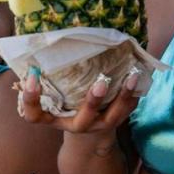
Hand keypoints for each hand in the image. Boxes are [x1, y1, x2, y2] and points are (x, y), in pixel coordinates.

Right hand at [20, 68, 140, 145]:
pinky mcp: (116, 122)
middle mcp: (76, 125)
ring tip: (132, 76)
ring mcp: (98, 126)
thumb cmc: (68, 104)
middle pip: (82, 120)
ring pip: (113, 116)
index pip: (34, 115)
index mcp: (54, 119)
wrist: (91, 132)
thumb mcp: (55, 96)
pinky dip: (135, 94)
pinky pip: (128, 109)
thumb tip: (45, 41)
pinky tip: (142, 76)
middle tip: (102, 82)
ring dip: (123, 96)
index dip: (30, 99)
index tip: (31, 77)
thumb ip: (50, 79)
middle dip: (93, 102)